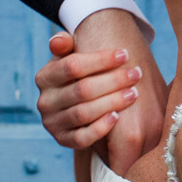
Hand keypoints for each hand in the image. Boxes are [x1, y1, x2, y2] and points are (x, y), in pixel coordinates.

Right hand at [37, 9, 168, 172]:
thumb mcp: (70, 57)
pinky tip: (117, 117)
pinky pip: (81, 138)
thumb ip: (65, 45)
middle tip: (136, 74)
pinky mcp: (62, 140)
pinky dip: (100, 128)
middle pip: (82, 90)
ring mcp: (52, 123)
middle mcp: (45, 101)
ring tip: (133, 93)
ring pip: (84, 113)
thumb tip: (60, 41)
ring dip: (112, 102)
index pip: (72, 66)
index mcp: (45, 77)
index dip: (100, 60)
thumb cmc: (79, 75)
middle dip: (113, 80)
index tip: (125, 54)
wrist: (75, 102)